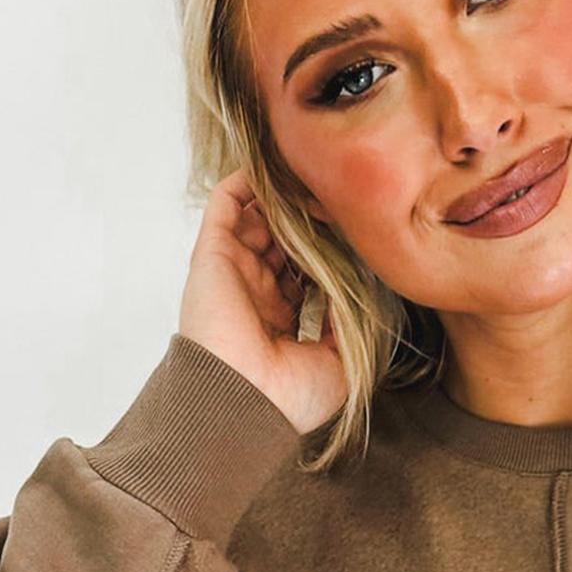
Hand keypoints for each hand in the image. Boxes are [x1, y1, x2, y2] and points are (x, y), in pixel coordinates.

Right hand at [177, 167, 347, 436]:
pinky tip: (276, 169)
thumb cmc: (290, 397)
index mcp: (280, 320)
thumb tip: (357, 296)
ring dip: (284, 196)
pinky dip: (247, 182)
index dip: (327, 250)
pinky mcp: (214, 253)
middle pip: (282, 240)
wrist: (245, 402)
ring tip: (315, 175)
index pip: (303, 271)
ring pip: (257, 217)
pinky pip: (226, 204)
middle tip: (340, 197)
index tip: (356, 233)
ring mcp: (234, 270)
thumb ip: (347, 328)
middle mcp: (255, 292)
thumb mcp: (338, 366)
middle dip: (310, 218)